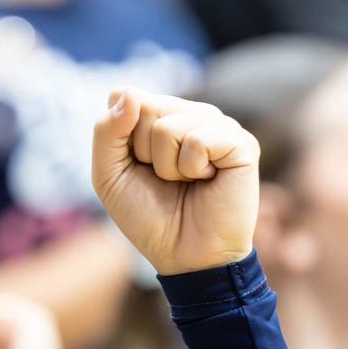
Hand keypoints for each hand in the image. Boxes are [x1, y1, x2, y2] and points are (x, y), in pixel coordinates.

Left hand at [92, 87, 258, 276]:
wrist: (185, 257)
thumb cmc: (149, 217)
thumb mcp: (109, 175)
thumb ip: (106, 131)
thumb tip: (128, 91)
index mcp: (162, 116)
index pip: (125, 97)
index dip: (120, 137)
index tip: (136, 166)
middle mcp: (191, 114)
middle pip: (146, 107)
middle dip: (144, 152)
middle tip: (164, 178)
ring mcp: (218, 125)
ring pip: (170, 125)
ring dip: (168, 166)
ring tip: (186, 181)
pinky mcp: (241, 142)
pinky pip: (199, 139)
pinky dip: (192, 168)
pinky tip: (206, 180)